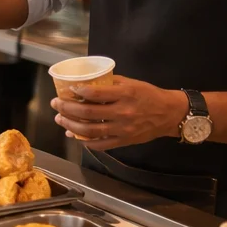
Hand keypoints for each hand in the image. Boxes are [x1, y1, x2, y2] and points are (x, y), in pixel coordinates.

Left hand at [52, 77, 187, 149]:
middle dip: (67, 108)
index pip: (94, 94)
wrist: (170, 114)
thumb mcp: (132, 83)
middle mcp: (122, 112)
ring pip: (89, 130)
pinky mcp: (124, 141)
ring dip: (70, 125)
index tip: (68, 90)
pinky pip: (100, 144)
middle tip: (56, 104)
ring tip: (60, 119)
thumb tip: (88, 82)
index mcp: (124, 94)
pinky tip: (75, 136)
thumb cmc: (149, 95)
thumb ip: (111, 83)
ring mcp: (122, 129)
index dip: (77, 91)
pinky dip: (85, 141)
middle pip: (87, 112)